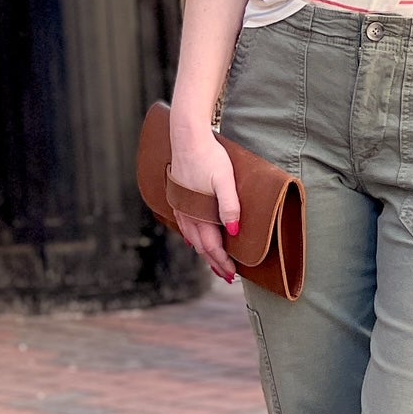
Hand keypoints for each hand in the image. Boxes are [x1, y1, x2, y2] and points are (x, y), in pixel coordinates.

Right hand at [167, 121, 241, 282]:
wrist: (187, 137)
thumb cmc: (209, 156)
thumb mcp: (225, 180)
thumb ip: (229, 206)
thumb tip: (234, 231)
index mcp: (199, 213)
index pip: (211, 246)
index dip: (222, 261)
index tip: (232, 274)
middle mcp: (187, 213)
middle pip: (201, 246)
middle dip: (214, 262)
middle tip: (226, 276)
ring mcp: (181, 206)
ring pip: (191, 237)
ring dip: (204, 252)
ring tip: (214, 262)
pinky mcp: (178, 197)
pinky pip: (184, 224)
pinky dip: (192, 237)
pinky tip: (194, 240)